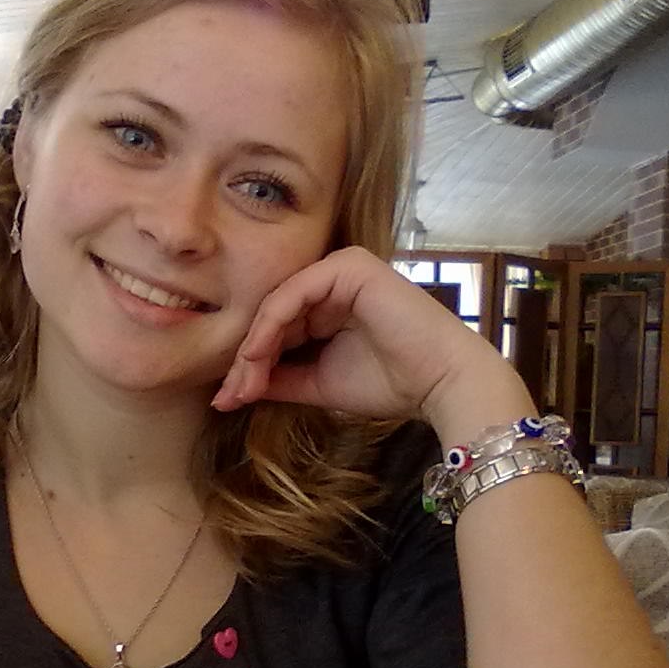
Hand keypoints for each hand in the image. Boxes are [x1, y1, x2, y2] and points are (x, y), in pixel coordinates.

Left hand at [211, 247, 534, 437]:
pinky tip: (256, 358)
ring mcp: (340, 267)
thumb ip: (277, 378)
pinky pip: (293, 295)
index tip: (226, 401)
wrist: (442, 383)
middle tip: (226, 397)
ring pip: (276, 305)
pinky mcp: (348, 266)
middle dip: (245, 360)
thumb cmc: (391, 383)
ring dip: (252, 349)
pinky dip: (269, 328)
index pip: (275, 326)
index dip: (248, 364)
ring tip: (239, 386)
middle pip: (270, 315)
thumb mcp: (318, 381)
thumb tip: (231, 391)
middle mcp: (332, 278)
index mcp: (328, 300)